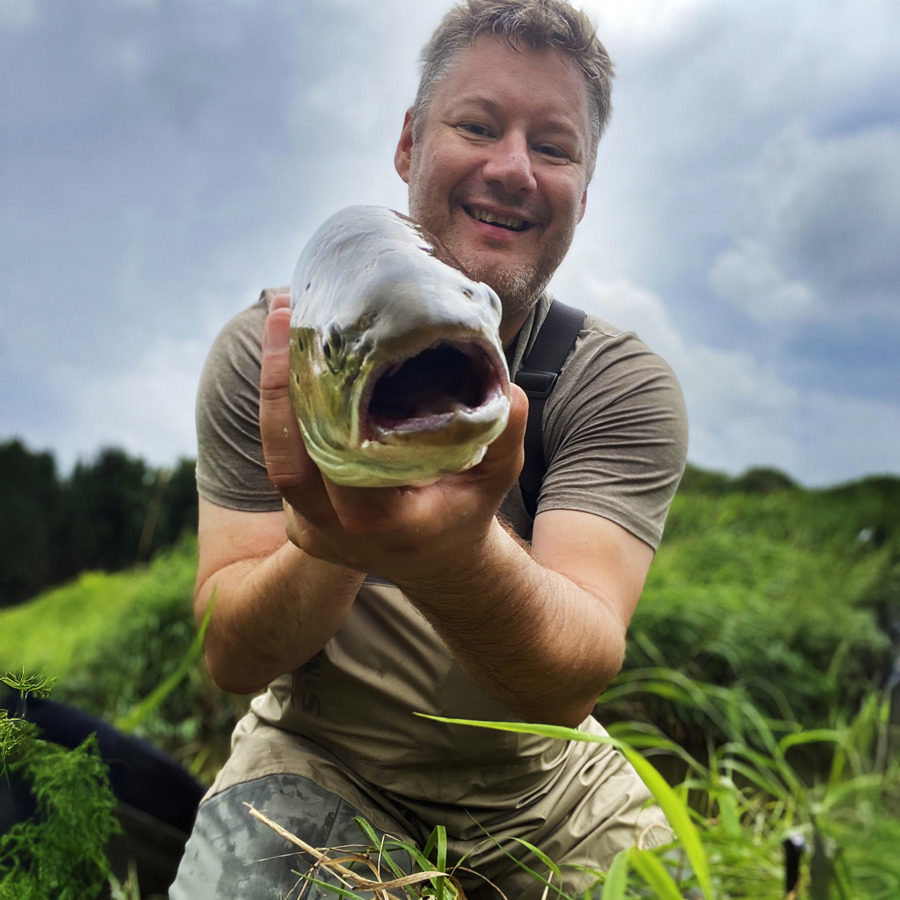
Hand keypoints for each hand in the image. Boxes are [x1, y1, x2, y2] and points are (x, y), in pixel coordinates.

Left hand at [260, 294, 527, 581]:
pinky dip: (284, 414)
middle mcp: (338, 534)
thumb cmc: (468, 511)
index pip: (337, 467)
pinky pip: (285, 461)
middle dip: (278, 385)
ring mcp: (312, 531)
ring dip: (276, 393)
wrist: (440, 561)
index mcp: (385, 523)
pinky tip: (293, 365)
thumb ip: (504, 436)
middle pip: (288, 462)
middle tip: (283, 316)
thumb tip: (508, 391)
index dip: (314, 406)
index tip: (312, 344)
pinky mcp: (300, 520)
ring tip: (283, 328)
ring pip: (279, 458)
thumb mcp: (497, 476)